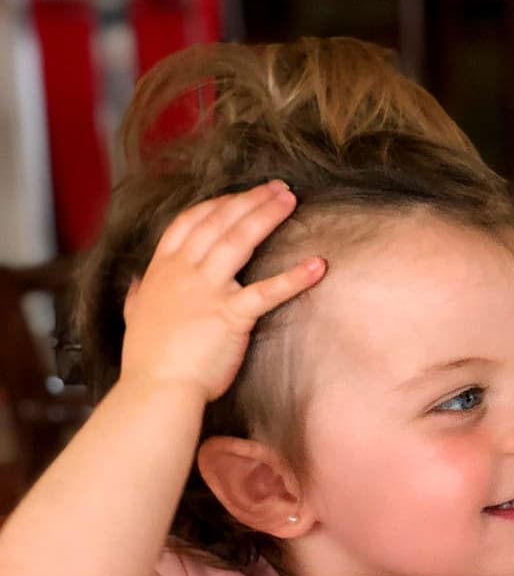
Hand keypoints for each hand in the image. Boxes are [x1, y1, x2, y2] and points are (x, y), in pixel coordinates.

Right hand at [119, 181, 321, 401]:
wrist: (155, 389)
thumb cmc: (148, 360)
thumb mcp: (134, 318)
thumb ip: (138, 295)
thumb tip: (135, 282)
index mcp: (162, 271)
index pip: (189, 223)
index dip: (217, 205)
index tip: (238, 195)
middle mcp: (184, 273)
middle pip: (219, 223)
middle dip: (249, 200)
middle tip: (279, 186)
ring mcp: (206, 291)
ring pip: (238, 241)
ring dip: (266, 216)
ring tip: (292, 199)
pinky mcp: (230, 315)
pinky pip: (267, 291)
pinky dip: (294, 277)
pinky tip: (318, 265)